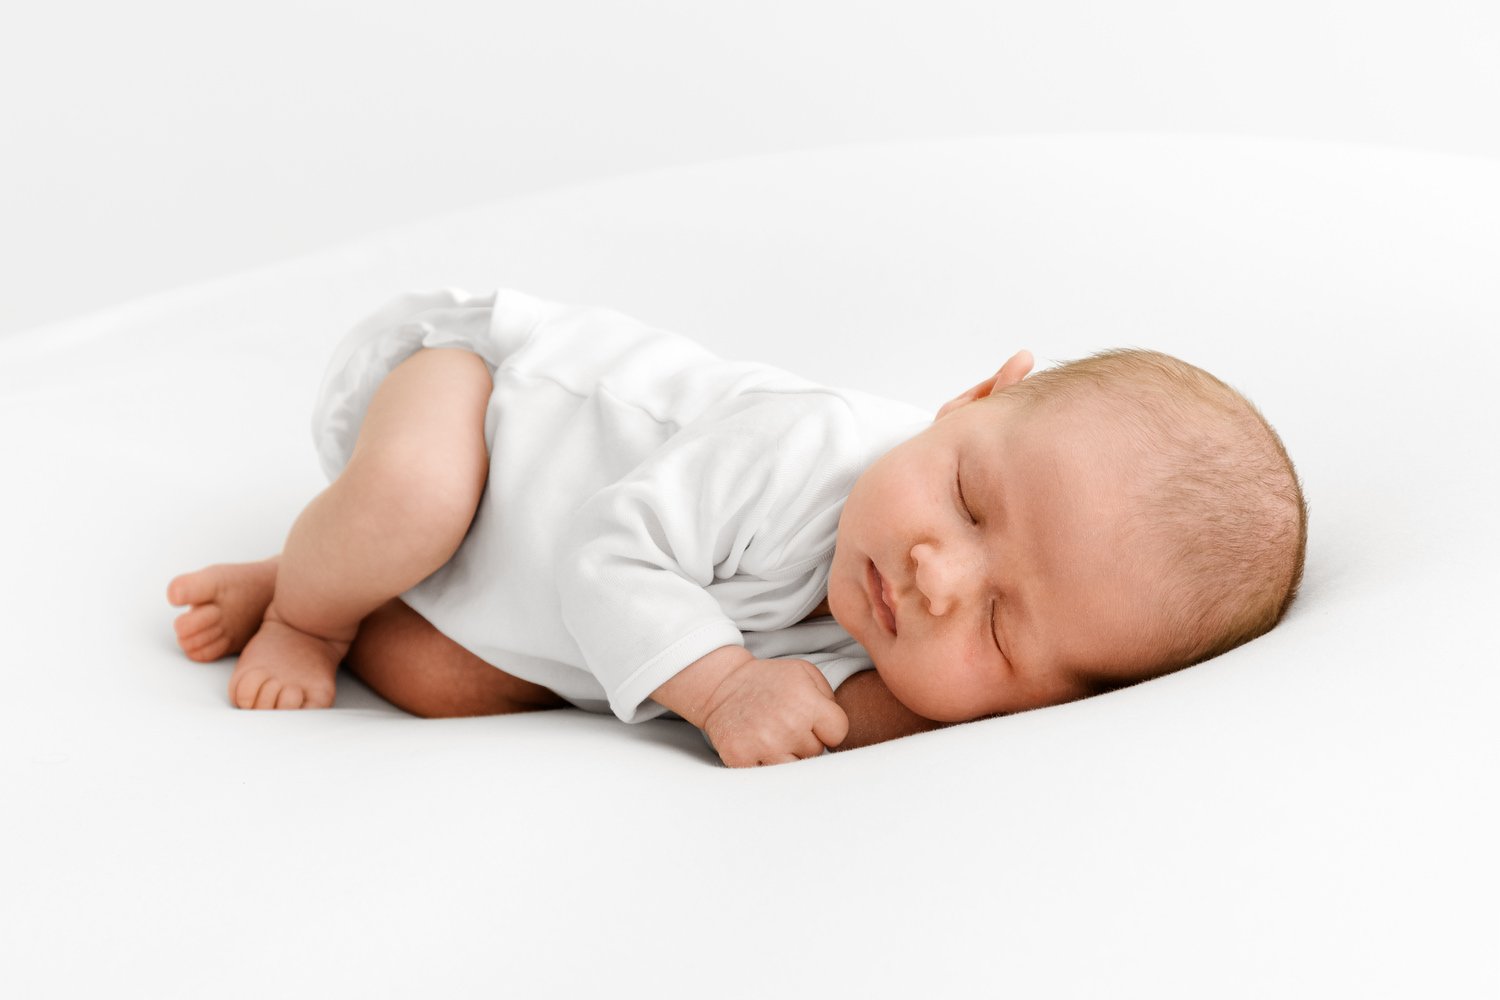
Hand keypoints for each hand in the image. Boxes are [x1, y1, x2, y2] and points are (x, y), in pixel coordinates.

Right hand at [701, 657, 849, 766]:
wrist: (722, 686)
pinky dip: (766, 765)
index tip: (812, 720)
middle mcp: (787, 725)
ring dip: (789, 757)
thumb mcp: (806, 674)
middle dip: (806, 742)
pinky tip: (759, 747)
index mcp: (805, 702)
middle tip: (788, 726)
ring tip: (776, 738)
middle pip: (816, 753)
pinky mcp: (740, 758)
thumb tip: (837, 732)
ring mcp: (762, 744)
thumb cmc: (769, 681)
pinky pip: (769, 777)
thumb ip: (830, 699)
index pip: (838, 733)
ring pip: (796, 770)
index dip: (827, 727)